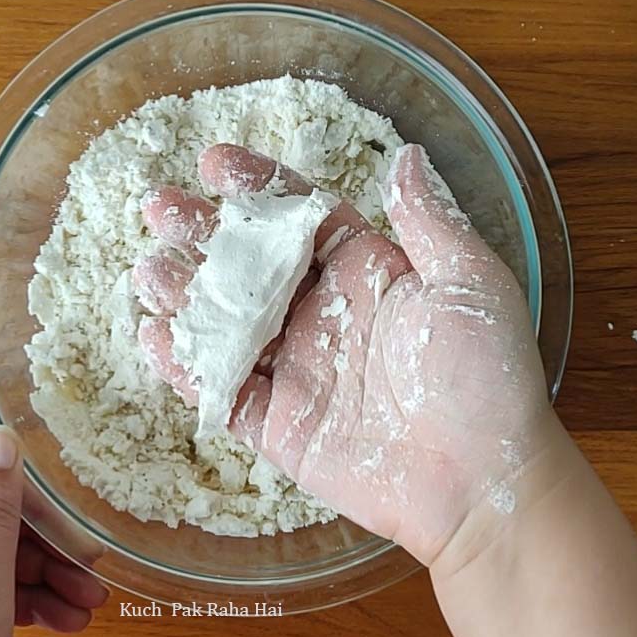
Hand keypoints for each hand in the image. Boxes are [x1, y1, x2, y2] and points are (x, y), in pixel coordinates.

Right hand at [135, 143, 554, 565]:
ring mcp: (299, 369)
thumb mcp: (469, 284)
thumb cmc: (487, 378)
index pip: (302, 215)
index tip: (215, 162)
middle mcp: (325, 313)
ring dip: (186, 295)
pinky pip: (224, 391)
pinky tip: (153, 337)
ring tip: (150, 269)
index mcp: (367, 271)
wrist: (481, 482)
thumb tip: (403, 154)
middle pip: (251, 263)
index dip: (259, 187)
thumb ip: (429, 221)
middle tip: (159, 207)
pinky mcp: (280, 424)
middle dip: (204, 233)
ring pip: (229, 323)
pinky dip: (186, 366)